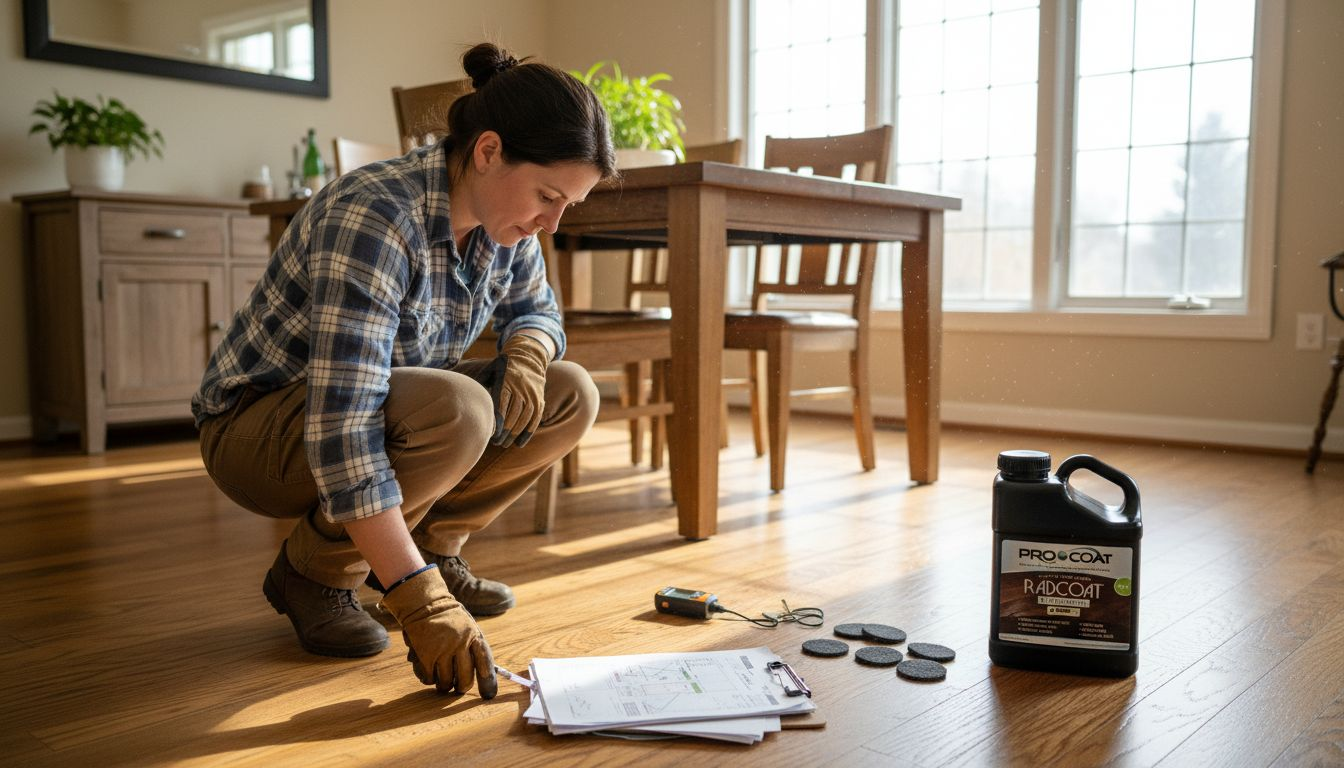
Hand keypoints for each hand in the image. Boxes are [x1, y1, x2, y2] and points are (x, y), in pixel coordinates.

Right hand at [380, 567, 497, 696]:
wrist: (424, 603)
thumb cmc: (449, 618)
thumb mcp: (468, 627)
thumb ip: (474, 646)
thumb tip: (485, 673)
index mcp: (474, 635)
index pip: (485, 662)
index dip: (488, 681)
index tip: (489, 694)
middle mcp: (461, 643)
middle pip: (465, 677)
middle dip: (463, 687)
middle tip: (459, 688)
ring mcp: (443, 650)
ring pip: (447, 681)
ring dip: (445, 685)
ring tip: (443, 682)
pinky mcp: (426, 655)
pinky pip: (430, 678)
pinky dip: (430, 680)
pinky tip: (429, 674)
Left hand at [484, 334, 549, 447]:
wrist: (528, 356)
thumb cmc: (503, 366)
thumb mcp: (491, 369)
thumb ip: (480, 382)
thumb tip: (468, 397)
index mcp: (507, 381)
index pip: (501, 405)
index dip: (496, 421)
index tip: (489, 433)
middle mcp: (521, 388)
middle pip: (512, 415)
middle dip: (503, 431)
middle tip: (495, 442)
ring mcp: (532, 395)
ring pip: (524, 419)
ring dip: (513, 434)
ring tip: (504, 444)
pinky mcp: (539, 400)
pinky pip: (535, 420)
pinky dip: (527, 433)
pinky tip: (519, 444)